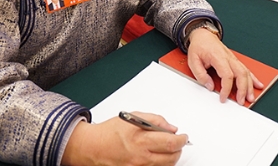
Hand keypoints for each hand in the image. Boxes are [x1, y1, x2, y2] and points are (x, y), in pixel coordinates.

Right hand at [62, 114, 186, 165]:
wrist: (93, 147)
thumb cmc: (110, 132)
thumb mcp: (133, 117)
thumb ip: (155, 120)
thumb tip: (171, 128)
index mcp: (140, 138)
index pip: (170, 142)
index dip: (182, 140)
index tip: (183, 137)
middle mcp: (140, 156)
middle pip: (171, 157)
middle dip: (178, 149)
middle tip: (178, 143)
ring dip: (170, 157)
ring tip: (164, 149)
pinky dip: (159, 164)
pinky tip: (155, 156)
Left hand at [187, 29, 263, 104]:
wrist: (203, 35)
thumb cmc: (199, 46)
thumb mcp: (193, 60)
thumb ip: (200, 75)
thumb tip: (210, 86)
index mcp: (218, 57)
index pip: (227, 75)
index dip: (226, 88)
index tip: (223, 97)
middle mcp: (229, 58)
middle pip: (241, 74)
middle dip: (243, 89)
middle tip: (241, 101)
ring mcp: (233, 59)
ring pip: (246, 72)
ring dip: (249, 86)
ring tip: (250, 98)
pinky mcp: (235, 60)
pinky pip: (246, 69)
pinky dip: (253, 78)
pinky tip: (258, 85)